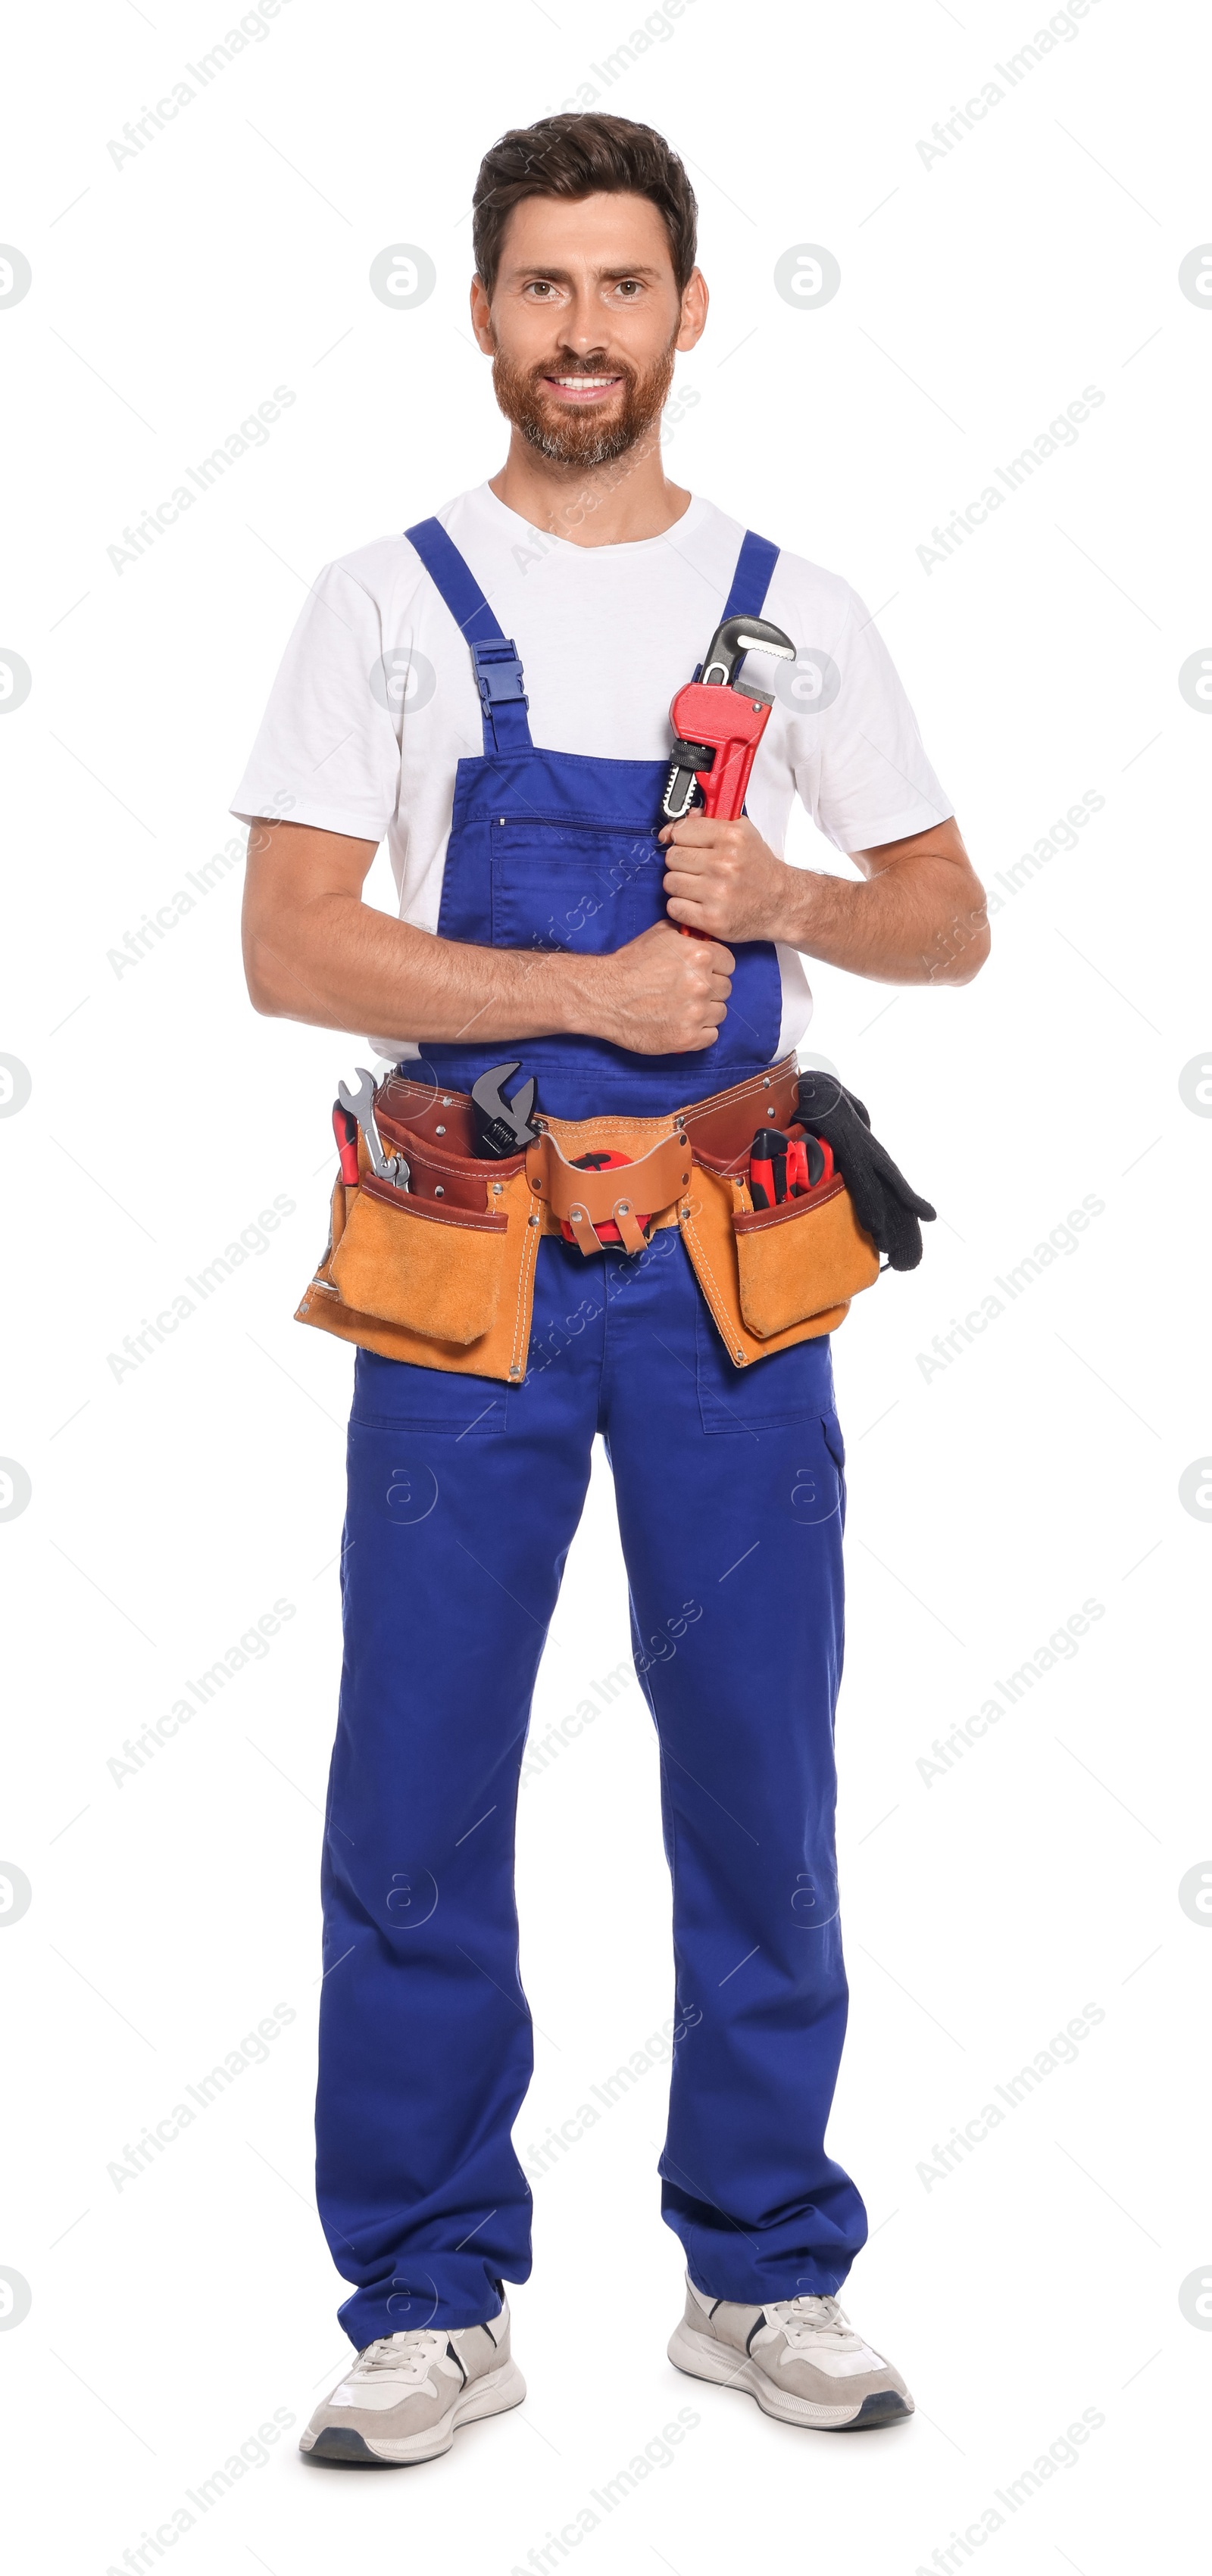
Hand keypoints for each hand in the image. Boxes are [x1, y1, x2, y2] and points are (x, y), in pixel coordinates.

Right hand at [590, 917, 734, 1054]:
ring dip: (706, 1011)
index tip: (702, 972)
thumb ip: (686, 934)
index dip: (716, 967)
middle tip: (688, 992)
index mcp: (701, 956)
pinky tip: (683, 1024)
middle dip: (710, 989)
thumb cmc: (630, 964)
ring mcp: (696, 1014)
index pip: (729, 964)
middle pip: (725, 989)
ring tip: (684, 1009)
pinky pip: (711, 1036)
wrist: (604, 996)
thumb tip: (701, 935)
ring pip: (720, 1013)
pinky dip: (700, 1032)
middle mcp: (702, 984)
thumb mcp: (659, 934)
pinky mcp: (687, 1038)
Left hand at [658, 813, 793, 942]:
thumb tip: (673, 827)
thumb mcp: (743, 833)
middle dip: (681, 863)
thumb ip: (708, 821)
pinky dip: (681, 907)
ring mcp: (717, 893)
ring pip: (670, 882)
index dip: (680, 839)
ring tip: (698, 888)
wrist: (781, 903)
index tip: (686, 846)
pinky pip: (674, 907)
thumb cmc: (759, 869)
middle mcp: (724, 864)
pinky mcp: (712, 918)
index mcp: (731, 837)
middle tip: (697, 870)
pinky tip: (697, 904)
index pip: (680, 831)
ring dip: (680, 886)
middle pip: (672, 857)